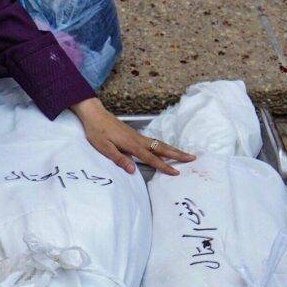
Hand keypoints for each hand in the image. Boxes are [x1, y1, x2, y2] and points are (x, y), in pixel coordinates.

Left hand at [70, 97, 194, 175]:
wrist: (94, 114)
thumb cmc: (97, 132)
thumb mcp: (104, 148)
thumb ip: (119, 158)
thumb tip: (133, 170)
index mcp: (132, 144)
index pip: (151, 158)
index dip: (164, 166)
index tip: (176, 172)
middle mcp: (138, 139)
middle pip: (161, 148)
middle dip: (177, 154)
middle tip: (192, 158)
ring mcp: (137, 136)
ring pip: (159, 144)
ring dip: (172, 150)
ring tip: (184, 155)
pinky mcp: (134, 134)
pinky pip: (153, 142)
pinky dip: (163, 146)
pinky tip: (165, 150)